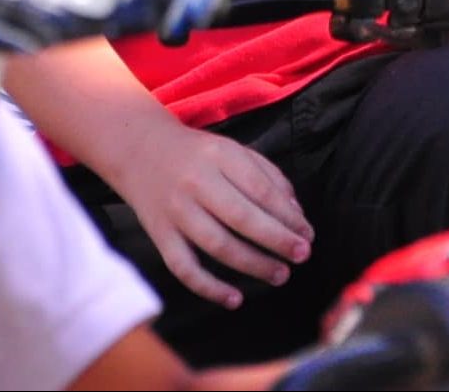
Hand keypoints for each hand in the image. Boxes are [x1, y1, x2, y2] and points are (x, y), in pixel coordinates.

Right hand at [117, 113, 313, 308]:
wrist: (140, 149)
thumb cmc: (198, 153)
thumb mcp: (232, 149)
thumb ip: (267, 175)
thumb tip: (295, 213)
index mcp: (219, 155)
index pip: (260, 189)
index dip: (288, 215)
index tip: (308, 233)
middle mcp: (196, 182)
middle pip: (241, 217)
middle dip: (277, 240)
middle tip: (302, 254)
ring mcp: (176, 210)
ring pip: (217, 245)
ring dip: (253, 265)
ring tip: (280, 274)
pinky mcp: (159, 234)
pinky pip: (184, 268)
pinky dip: (209, 288)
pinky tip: (235, 299)